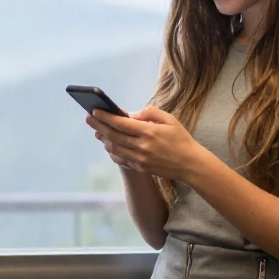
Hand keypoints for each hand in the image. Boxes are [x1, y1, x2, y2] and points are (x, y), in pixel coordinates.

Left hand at [85, 106, 206, 180]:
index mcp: (149, 132)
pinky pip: (121, 159)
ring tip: (97, 131)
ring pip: (114, 148)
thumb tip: (131, 114)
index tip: (95, 110)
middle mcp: (142, 146)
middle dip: (98, 126)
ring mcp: (140, 159)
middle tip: (88, 118)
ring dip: (103, 139)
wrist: (190, 164)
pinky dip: (112, 152)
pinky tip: (108, 145)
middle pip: (113, 135)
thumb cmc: (180, 139)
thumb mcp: (170, 119)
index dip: (106, 117)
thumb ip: (150, 113)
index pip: (121, 123)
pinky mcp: (140, 168)